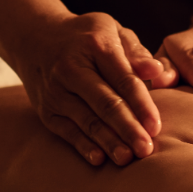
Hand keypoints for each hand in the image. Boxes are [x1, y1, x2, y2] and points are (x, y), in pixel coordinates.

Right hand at [19, 13, 177, 165]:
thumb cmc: (86, 37)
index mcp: (96, 46)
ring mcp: (56, 91)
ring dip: (108, 142)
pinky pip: (66, 131)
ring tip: (127, 159)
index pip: (123, 79)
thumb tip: (158, 72)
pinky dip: (82, 146)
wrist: (34, 37)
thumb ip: (137, 53)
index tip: (156, 127)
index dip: (141, 105)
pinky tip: (99, 159)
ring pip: (87, 121)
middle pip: (105, 103)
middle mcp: (71, 68)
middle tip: (145, 150)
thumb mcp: (113, 31)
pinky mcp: (45, 110)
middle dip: (127, 129)